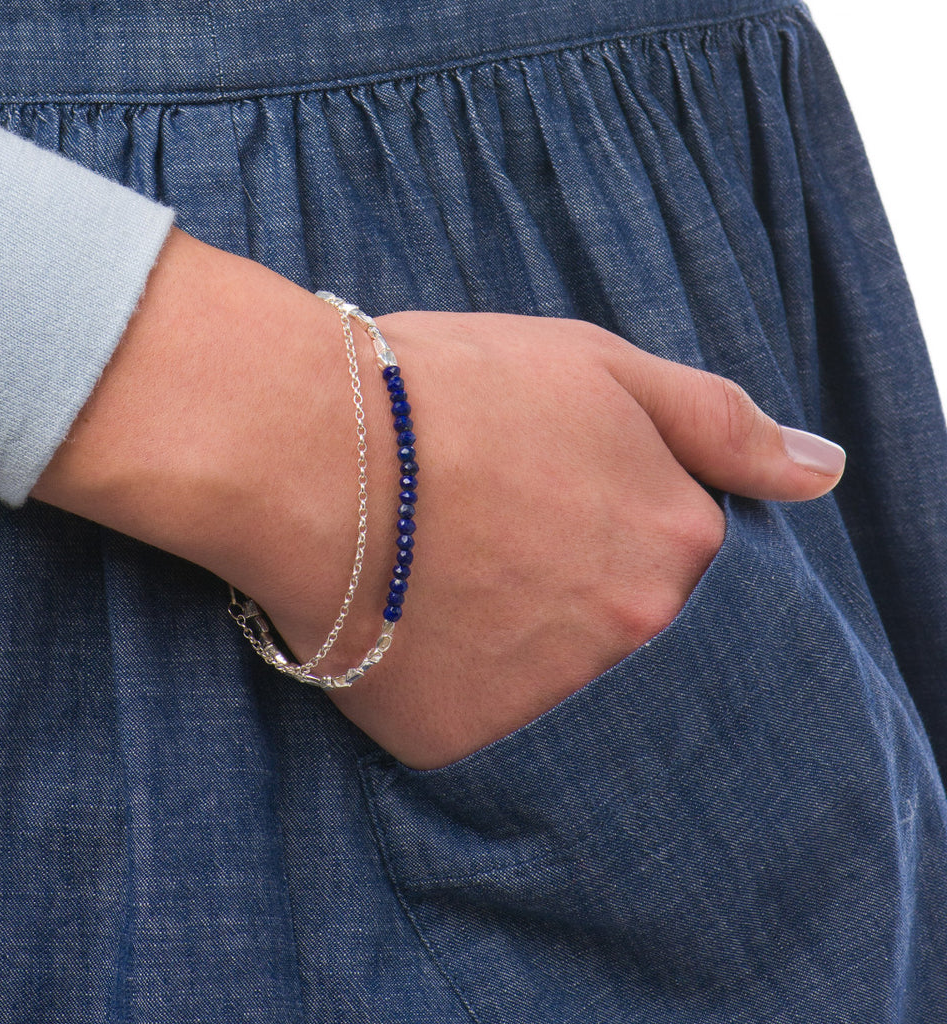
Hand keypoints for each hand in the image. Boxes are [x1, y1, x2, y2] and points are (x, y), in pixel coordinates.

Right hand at [33, 228, 844, 768]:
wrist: (309, 442)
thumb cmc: (450, 388)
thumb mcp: (601, 367)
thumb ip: (723, 422)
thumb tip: (827, 473)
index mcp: (676, 542)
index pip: (671, 556)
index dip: (599, 517)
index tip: (540, 496)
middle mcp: (630, 633)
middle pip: (614, 623)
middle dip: (560, 582)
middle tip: (482, 535)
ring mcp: (546, 697)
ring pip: (544, 680)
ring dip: (503, 637)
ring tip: (435, 573)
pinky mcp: (457, 740)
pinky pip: (468, 723)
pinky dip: (441, 680)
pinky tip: (402, 623)